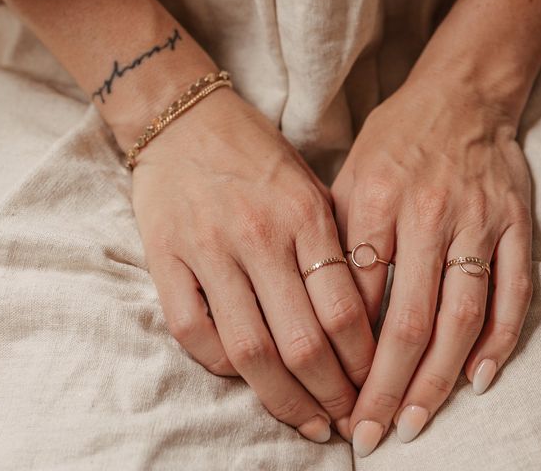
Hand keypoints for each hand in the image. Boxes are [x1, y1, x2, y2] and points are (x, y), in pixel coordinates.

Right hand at [129, 85, 375, 442]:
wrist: (185, 118)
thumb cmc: (257, 152)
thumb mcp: (309, 184)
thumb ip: (331, 243)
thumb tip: (359, 317)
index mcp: (304, 213)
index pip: (343, 308)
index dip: (363, 361)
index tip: (375, 385)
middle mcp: (259, 235)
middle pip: (302, 341)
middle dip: (332, 394)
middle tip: (350, 420)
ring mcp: (208, 250)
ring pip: (250, 349)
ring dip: (285, 398)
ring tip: (310, 422)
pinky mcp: (165, 259)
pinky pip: (193, 332)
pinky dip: (223, 365)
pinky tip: (249, 378)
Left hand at [330, 72, 532, 455]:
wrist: (460, 96)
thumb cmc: (396, 139)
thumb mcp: (349, 173)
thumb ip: (339, 237)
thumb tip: (327, 312)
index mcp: (374, 200)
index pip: (354, 295)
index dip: (340, 354)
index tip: (329, 394)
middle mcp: (425, 214)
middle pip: (405, 319)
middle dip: (384, 388)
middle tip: (368, 435)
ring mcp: (475, 220)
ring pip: (459, 315)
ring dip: (437, 379)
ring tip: (417, 424)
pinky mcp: (514, 224)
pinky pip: (513, 293)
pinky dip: (499, 341)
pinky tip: (480, 380)